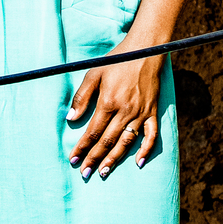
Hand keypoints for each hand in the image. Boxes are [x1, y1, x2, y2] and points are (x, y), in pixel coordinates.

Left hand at [66, 49, 162, 179]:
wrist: (145, 50)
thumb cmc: (117, 60)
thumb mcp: (94, 74)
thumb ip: (81, 97)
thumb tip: (70, 119)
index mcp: (108, 102)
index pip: (92, 132)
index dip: (82, 148)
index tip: (73, 160)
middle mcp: (125, 111)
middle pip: (107, 141)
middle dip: (94, 159)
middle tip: (84, 173)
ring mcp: (140, 113)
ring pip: (126, 142)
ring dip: (114, 159)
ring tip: (103, 172)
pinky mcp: (152, 112)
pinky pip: (151, 136)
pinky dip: (146, 150)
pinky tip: (139, 163)